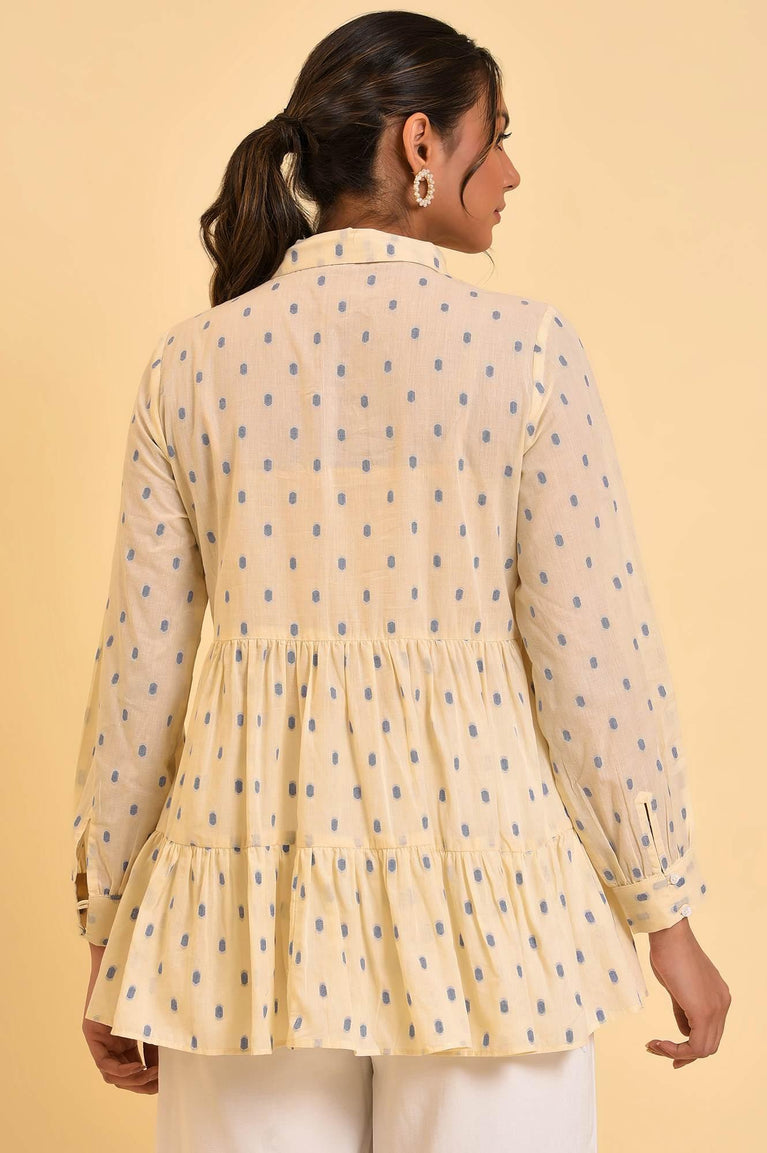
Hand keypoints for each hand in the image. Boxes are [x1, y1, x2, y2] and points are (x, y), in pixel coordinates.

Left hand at [82, 943, 158, 1093]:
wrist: (127, 953)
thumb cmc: (145, 980)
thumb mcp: (153, 1017)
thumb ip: (157, 1039)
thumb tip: (172, 1064)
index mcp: (124, 1037)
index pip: (133, 1068)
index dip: (147, 1080)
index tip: (165, 1082)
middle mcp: (109, 1040)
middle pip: (121, 1076)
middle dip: (141, 1085)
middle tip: (159, 1085)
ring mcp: (98, 1037)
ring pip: (112, 1074)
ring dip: (133, 1080)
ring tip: (152, 1074)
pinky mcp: (91, 1031)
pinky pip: (104, 1063)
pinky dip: (122, 1070)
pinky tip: (139, 1067)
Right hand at [645, 917, 730, 1068]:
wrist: (669, 934)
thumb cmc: (669, 952)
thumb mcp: (677, 987)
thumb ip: (683, 1008)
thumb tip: (684, 1029)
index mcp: (718, 997)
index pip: (709, 1032)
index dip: (689, 1045)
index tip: (665, 1046)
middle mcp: (722, 1004)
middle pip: (709, 1045)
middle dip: (683, 1053)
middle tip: (659, 1050)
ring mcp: (716, 1008)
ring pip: (704, 1048)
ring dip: (677, 1052)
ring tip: (655, 1046)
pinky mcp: (704, 1011)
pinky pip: (696, 1045)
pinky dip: (677, 1050)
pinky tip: (659, 1043)